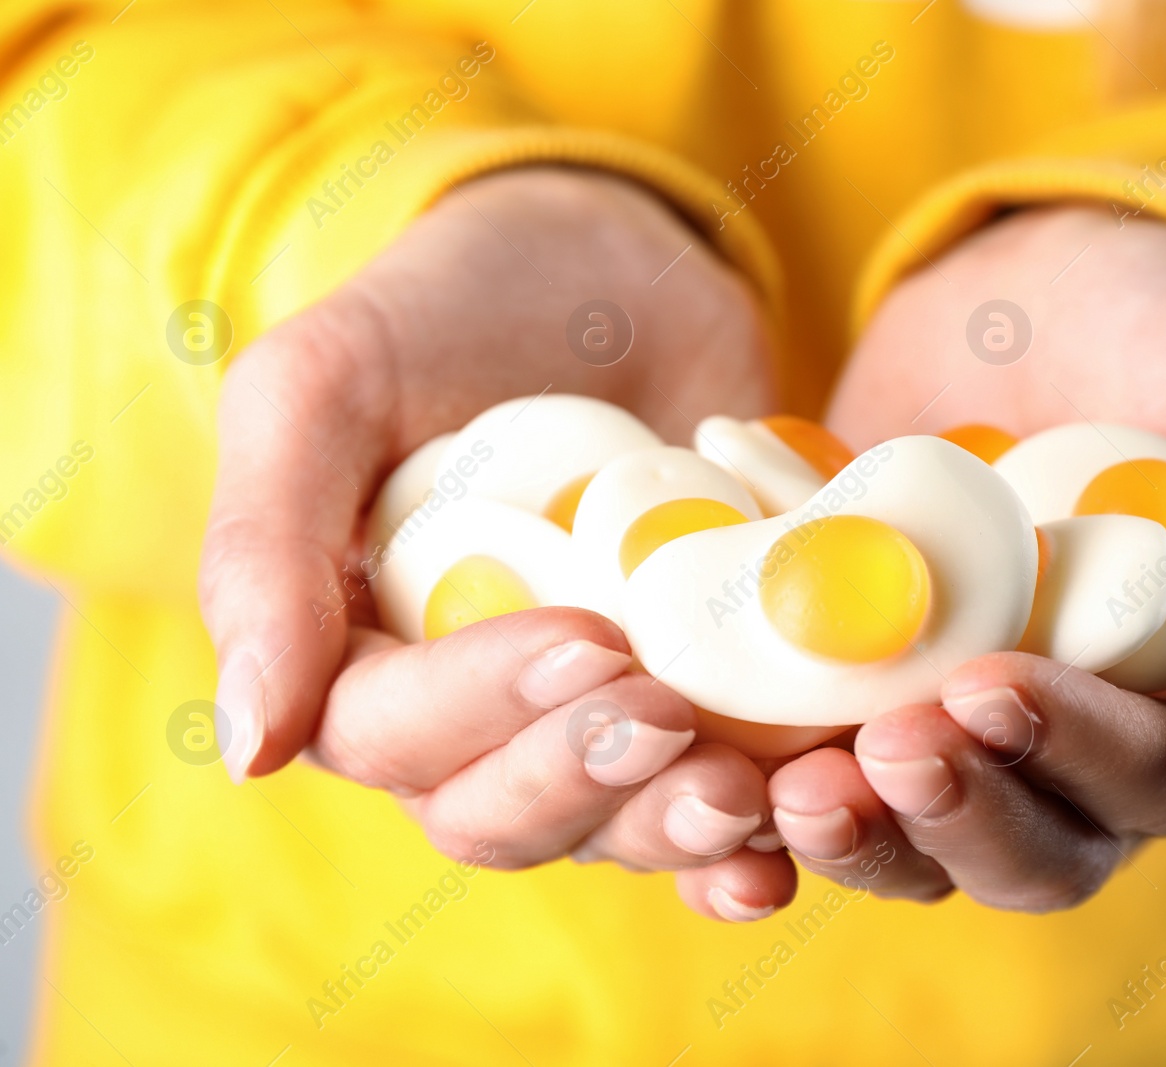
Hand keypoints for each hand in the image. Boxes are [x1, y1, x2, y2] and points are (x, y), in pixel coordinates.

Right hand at [200, 167, 794, 914]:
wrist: (617, 271)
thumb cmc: (451, 313)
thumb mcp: (325, 386)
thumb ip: (264, 547)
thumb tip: (249, 748)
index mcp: (358, 654)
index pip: (388, 732)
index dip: (477, 708)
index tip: (582, 639)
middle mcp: (470, 713)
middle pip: (499, 813)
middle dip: (582, 780)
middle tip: (668, 713)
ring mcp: (588, 717)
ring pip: (610, 827)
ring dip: (670, 826)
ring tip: (744, 794)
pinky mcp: (695, 703)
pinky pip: (717, 795)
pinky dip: (757, 829)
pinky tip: (799, 823)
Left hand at [769, 205, 1165, 909]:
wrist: (1035, 289)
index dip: (1085, 757)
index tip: (993, 684)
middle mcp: (1091, 756)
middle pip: (1038, 850)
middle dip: (962, 814)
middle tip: (887, 744)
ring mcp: (971, 736)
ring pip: (924, 844)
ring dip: (865, 836)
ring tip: (796, 790)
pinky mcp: (870, 703)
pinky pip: (825, 778)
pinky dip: (773, 795)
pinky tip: (725, 769)